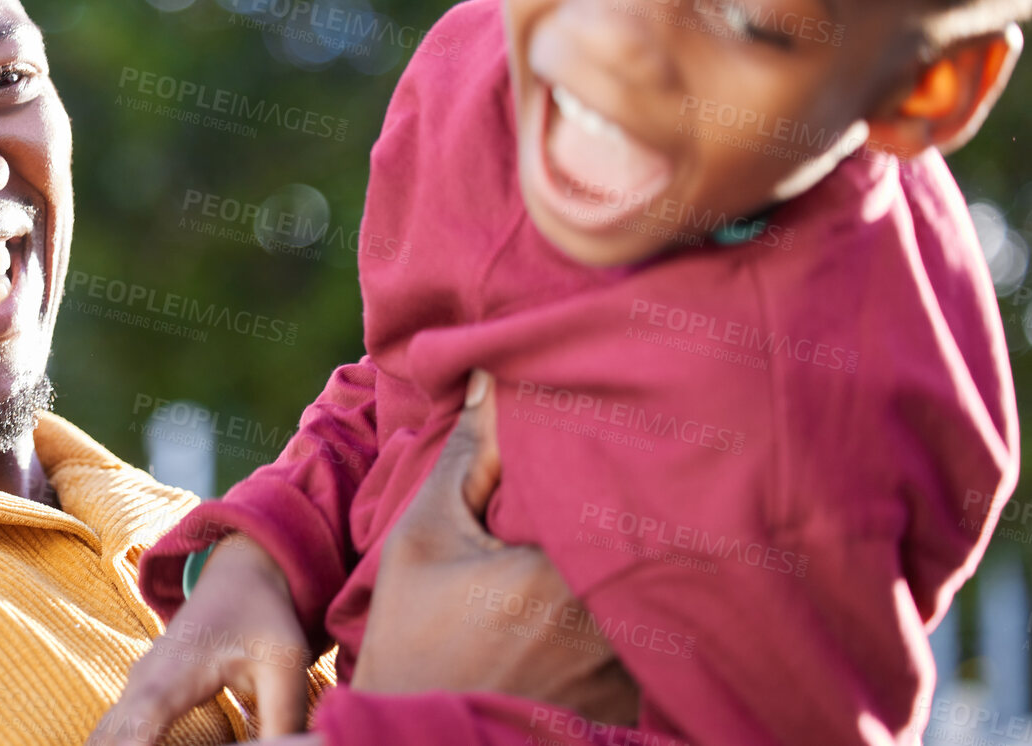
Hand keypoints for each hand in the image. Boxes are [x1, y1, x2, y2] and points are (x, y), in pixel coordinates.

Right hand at [92, 534, 312, 744]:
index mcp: (173, 675)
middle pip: (107, 742)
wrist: (238, 573)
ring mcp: (134, 689)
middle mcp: (142, 684)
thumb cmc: (261, 614)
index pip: (137, 728)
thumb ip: (283, 717)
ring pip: (103, 739)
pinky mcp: (138, 698)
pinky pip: (112, 735)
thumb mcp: (284, 662)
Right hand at [351, 371, 637, 722]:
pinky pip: (668, 650)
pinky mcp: (636, 712)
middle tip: (665, 462)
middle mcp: (612, 630)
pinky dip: (658, 619)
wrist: (414, 745)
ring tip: (659, 527)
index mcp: (561, 575)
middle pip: (657, 543)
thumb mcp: (425, 537)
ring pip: (668, 596)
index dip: (630, 453)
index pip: (622, 487)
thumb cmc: (413, 640)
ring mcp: (631, 679)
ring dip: (662, 564)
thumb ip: (468, 456)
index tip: (634, 423)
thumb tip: (491, 373)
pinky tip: (644, 596)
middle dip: (657, 505)